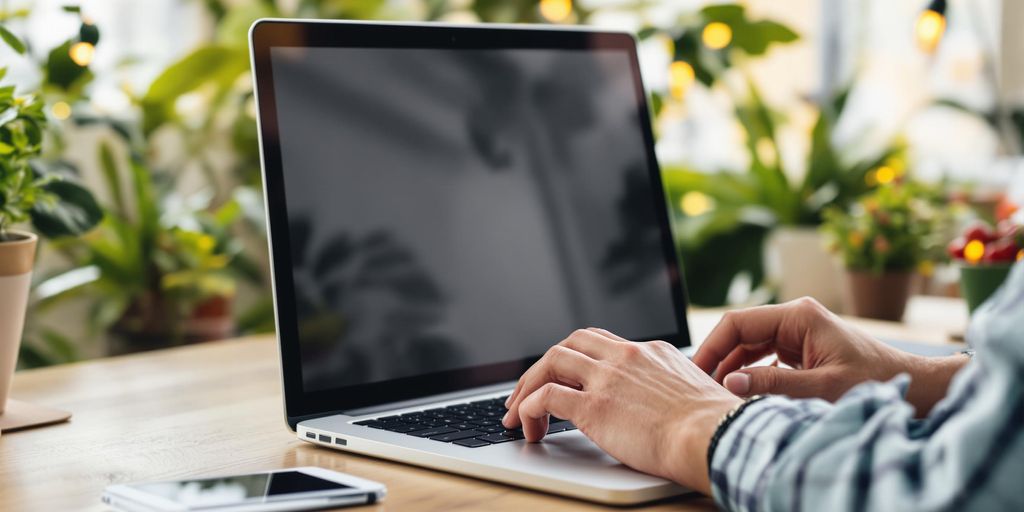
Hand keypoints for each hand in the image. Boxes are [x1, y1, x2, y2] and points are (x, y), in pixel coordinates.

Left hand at [502, 328, 740, 494]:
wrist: (716, 437)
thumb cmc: (717, 427)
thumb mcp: (698, 392)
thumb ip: (675, 391)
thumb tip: (676, 409)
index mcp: (651, 352)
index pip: (602, 342)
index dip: (577, 359)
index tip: (566, 376)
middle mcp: (626, 357)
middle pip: (570, 343)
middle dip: (544, 366)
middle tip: (528, 390)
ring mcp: (608, 378)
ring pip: (551, 362)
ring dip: (527, 386)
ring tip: (517, 413)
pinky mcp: (594, 405)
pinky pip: (545, 397)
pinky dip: (529, 409)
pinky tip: (529, 427)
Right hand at [692, 297, 965, 414]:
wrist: (913, 388)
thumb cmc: (875, 384)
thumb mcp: (822, 389)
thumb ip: (773, 385)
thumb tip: (729, 384)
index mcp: (799, 316)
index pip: (737, 323)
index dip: (712, 347)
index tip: (696, 373)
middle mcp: (795, 318)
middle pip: (739, 333)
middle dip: (718, 360)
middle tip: (699, 388)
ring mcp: (798, 333)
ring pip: (749, 347)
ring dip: (732, 369)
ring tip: (715, 395)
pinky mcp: (802, 349)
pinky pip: (764, 358)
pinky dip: (750, 375)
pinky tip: (741, 395)